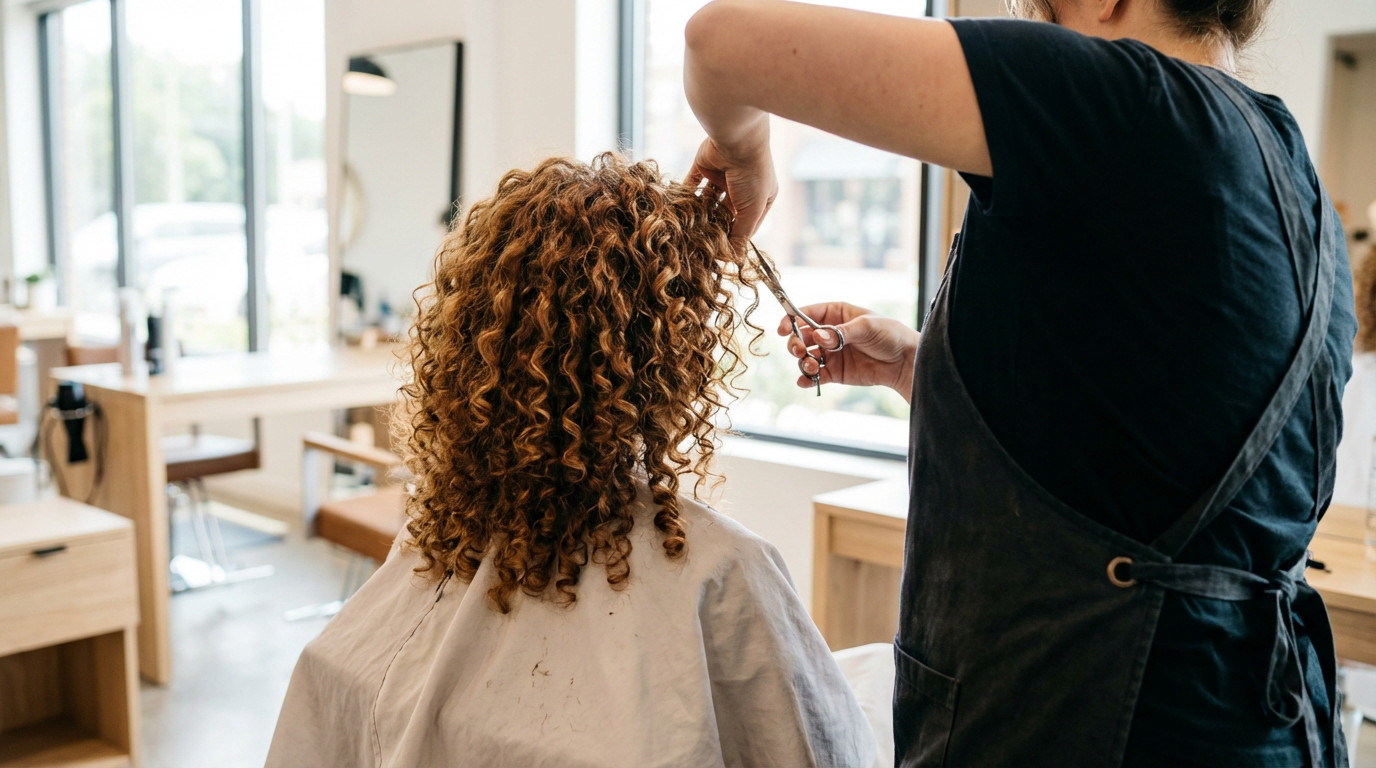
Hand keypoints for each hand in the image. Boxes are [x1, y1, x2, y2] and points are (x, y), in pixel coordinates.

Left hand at [686, 134, 777, 251]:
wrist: (738, 140)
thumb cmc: (752, 176)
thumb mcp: (751, 210)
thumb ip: (741, 234)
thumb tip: (734, 258)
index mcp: (761, 196)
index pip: (747, 224)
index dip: (735, 238)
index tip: (721, 254)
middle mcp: (743, 186)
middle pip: (726, 213)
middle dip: (716, 226)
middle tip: (702, 244)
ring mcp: (724, 175)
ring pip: (709, 199)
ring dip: (701, 212)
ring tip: (689, 230)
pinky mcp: (705, 165)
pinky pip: (693, 182)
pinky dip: (686, 194)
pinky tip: (678, 209)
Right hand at [779, 302, 918, 401]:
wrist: (904, 362)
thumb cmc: (890, 335)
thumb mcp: (867, 326)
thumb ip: (841, 332)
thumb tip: (818, 337)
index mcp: (836, 314)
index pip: (807, 314)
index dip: (791, 320)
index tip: (783, 329)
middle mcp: (829, 333)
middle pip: (801, 337)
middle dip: (795, 343)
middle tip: (799, 350)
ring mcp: (831, 353)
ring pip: (805, 357)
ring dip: (802, 362)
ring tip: (812, 366)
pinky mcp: (834, 372)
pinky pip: (815, 375)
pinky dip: (807, 378)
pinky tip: (806, 381)